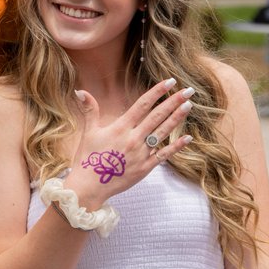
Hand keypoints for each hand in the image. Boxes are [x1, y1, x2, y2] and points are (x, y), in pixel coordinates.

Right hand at [63, 79, 195, 207]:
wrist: (89, 187)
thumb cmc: (88, 159)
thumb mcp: (88, 132)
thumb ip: (89, 110)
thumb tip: (80, 91)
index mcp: (120, 127)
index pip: (142, 105)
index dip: (157, 92)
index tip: (170, 82)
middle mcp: (133, 138)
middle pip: (157, 116)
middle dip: (173, 102)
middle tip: (188, 90)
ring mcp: (141, 153)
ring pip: (163, 132)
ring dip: (176, 118)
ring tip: (188, 106)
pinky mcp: (145, 167)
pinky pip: (164, 155)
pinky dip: (176, 146)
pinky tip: (187, 137)